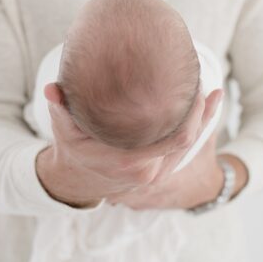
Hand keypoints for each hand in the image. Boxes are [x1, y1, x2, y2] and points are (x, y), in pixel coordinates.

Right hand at [34, 83, 209, 207]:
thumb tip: (51, 88)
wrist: (77, 180)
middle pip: (189, 139)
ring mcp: (157, 173)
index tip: (193, 83)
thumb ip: (61, 108)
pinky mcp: (160, 170)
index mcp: (131, 161)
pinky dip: (199, 128)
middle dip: (199, 110)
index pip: (177, 137)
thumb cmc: (73, 149)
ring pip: (190, 145)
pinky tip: (208, 106)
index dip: (192, 112)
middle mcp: (149, 170)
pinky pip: (186, 149)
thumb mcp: (64, 129)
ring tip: (211, 92)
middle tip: (200, 81)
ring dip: (202, 119)